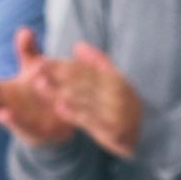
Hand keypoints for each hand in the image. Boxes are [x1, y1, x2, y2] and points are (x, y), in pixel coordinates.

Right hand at [0, 27, 74, 146]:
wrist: (60, 119)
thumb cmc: (40, 91)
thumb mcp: (34, 69)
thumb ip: (27, 52)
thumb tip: (24, 29)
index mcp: (0, 90)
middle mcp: (3, 104)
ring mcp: (13, 117)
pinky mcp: (29, 129)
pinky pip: (18, 125)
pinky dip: (11, 119)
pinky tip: (7, 113)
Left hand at [37, 42, 141, 157]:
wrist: (146, 134)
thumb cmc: (121, 105)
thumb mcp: (112, 82)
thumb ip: (96, 64)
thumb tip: (79, 45)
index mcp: (115, 79)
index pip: (85, 69)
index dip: (61, 65)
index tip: (40, 61)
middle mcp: (118, 92)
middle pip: (83, 82)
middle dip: (57, 75)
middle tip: (34, 71)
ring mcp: (118, 110)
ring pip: (84, 100)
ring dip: (60, 92)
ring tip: (40, 86)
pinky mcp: (115, 128)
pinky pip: (92, 120)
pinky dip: (75, 114)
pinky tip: (58, 108)